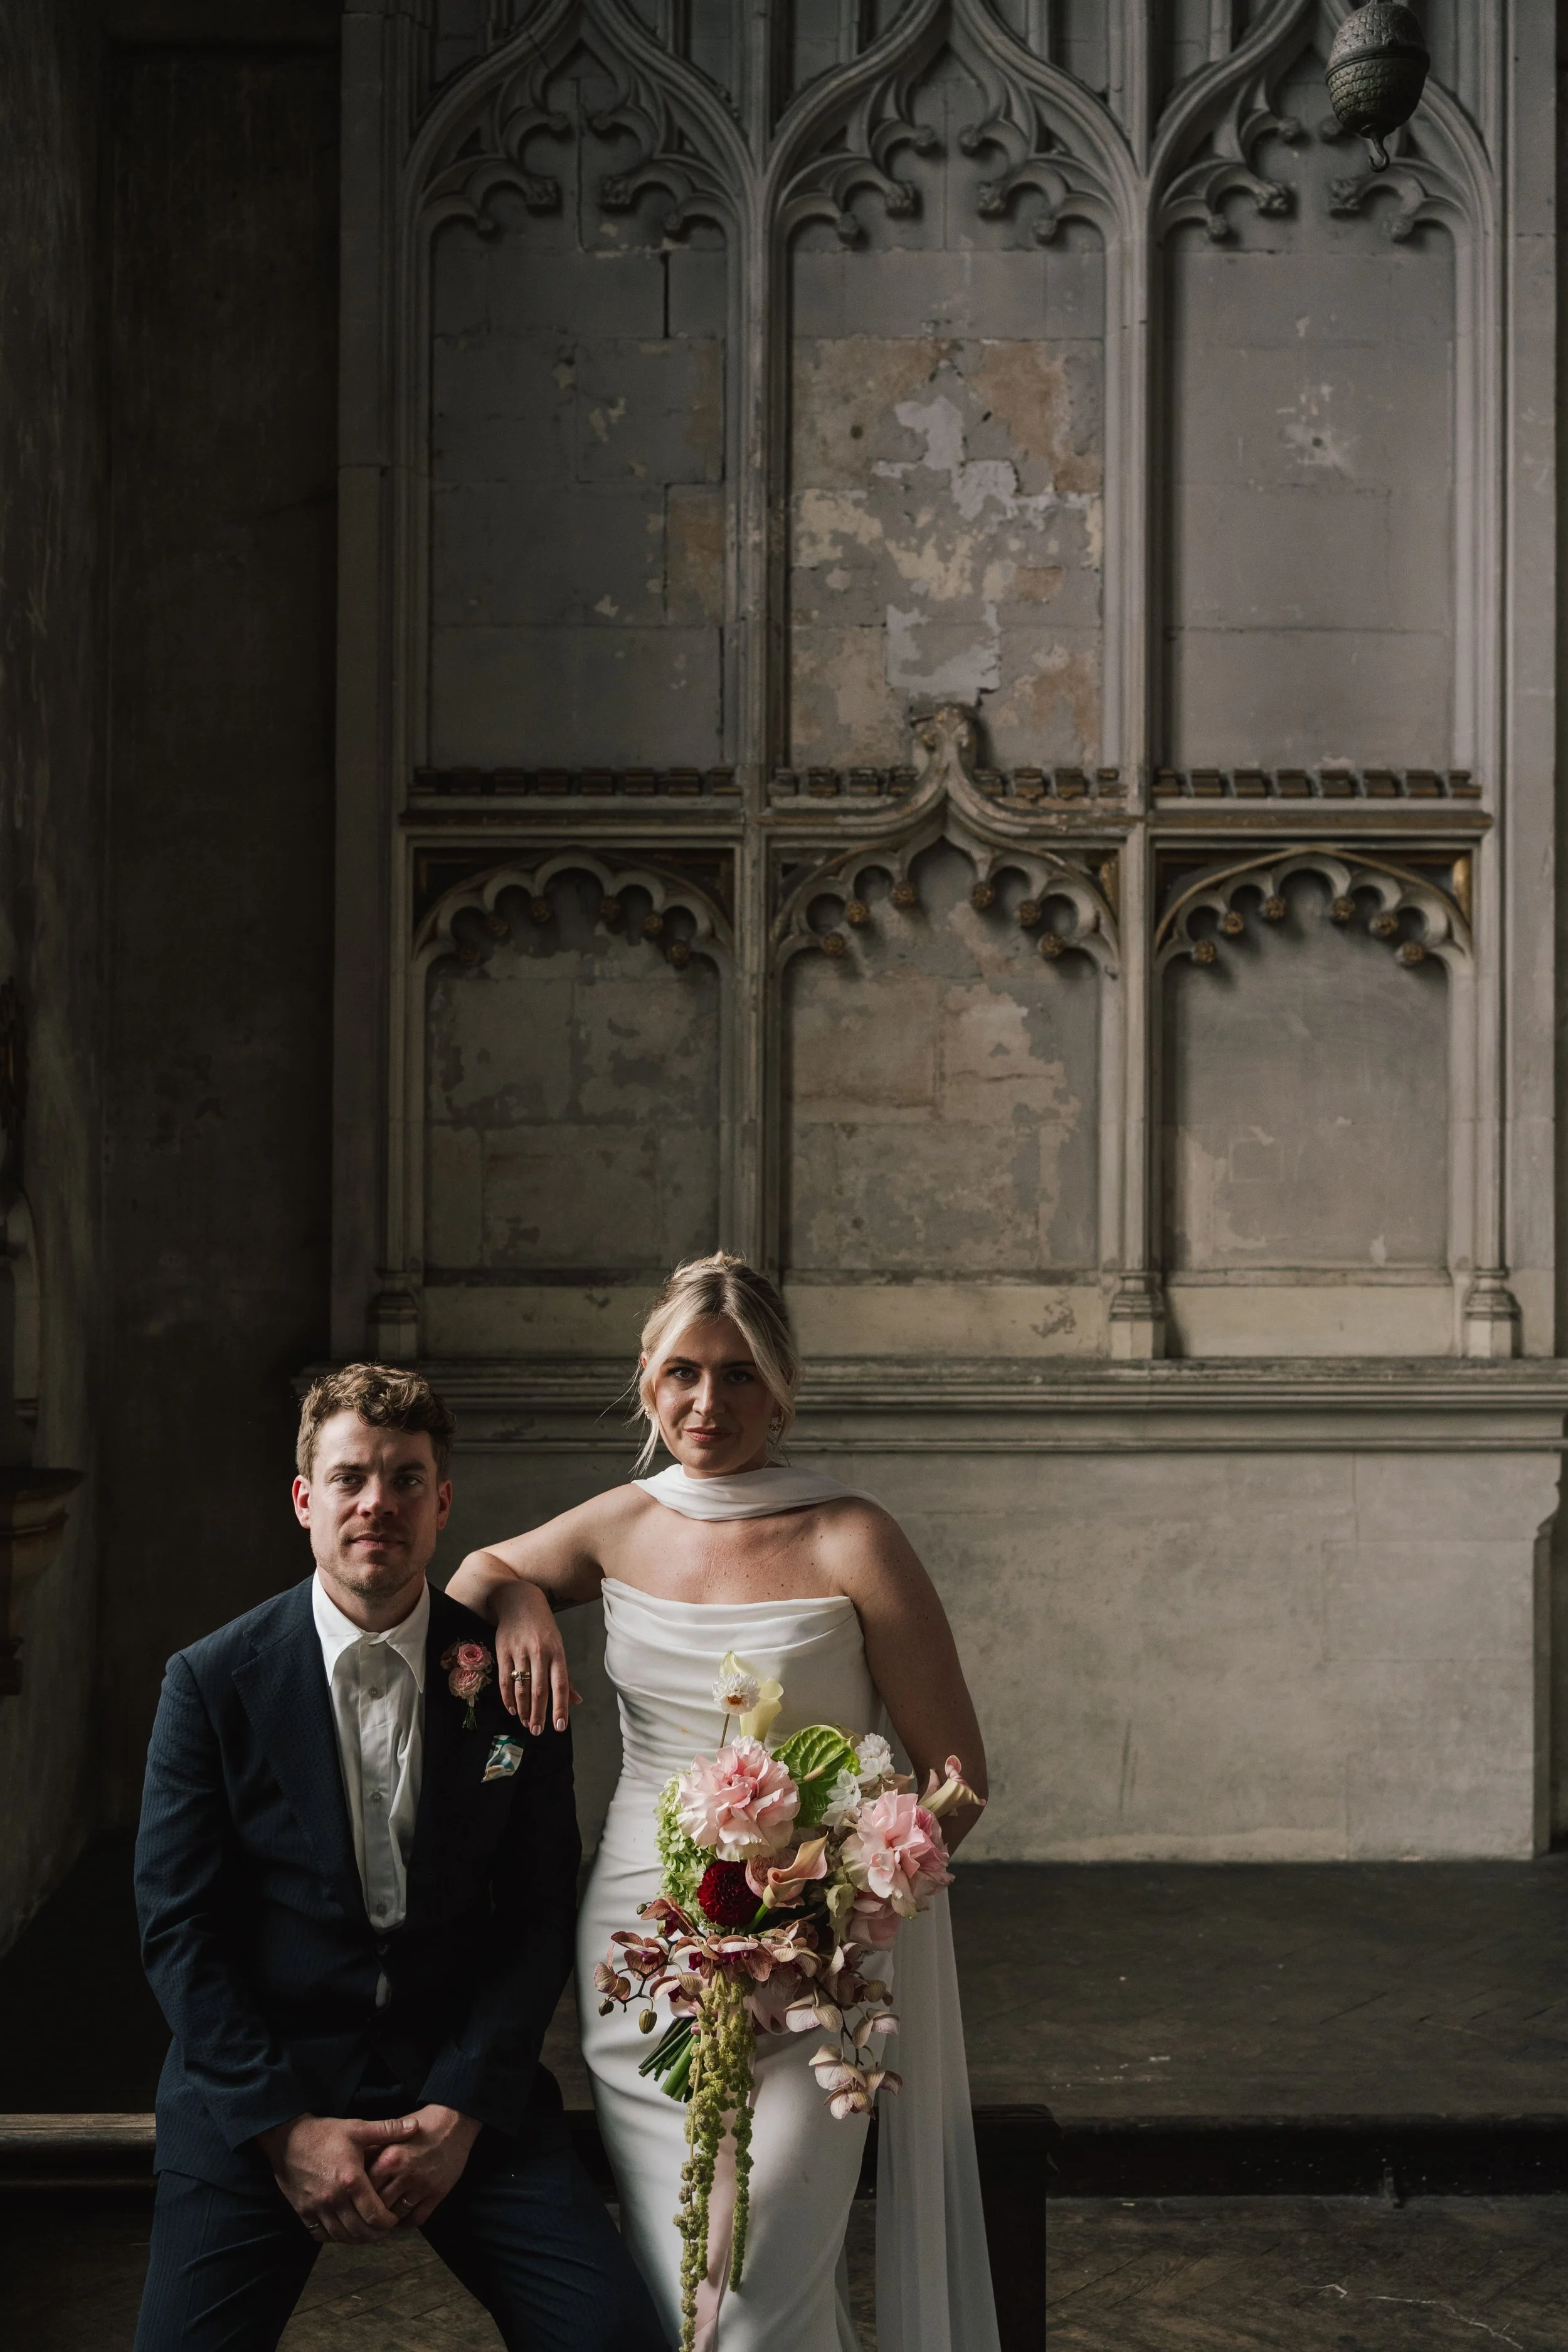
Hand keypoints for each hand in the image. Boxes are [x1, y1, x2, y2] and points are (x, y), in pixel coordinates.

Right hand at [257, 2112, 414, 2243]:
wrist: (288, 2137)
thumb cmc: (325, 2132)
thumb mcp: (358, 2127)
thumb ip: (388, 2129)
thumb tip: (414, 2126)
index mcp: (351, 2180)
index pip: (375, 2215)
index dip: (388, 2222)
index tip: (394, 2219)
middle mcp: (334, 2199)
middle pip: (359, 2231)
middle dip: (376, 2234)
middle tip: (384, 2229)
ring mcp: (316, 2208)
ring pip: (341, 2236)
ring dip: (357, 2238)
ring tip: (367, 2231)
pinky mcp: (303, 2211)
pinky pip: (321, 2234)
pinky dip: (335, 2236)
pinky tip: (344, 2229)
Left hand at [365, 2104, 481, 2227]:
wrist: (454, 2121)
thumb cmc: (420, 2125)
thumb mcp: (392, 2134)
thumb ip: (373, 2152)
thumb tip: (353, 2171)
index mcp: (389, 2159)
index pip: (364, 2189)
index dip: (359, 2196)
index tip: (356, 2200)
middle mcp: (404, 2174)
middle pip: (379, 2205)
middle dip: (372, 2210)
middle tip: (368, 2213)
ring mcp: (422, 2185)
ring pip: (398, 2215)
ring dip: (390, 2218)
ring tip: (385, 2216)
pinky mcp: (438, 2193)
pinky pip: (418, 2218)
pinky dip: (408, 2222)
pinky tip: (403, 2217)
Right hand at [494, 1578, 581, 1733]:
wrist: (520, 1600)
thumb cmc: (543, 1628)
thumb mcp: (558, 1647)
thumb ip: (564, 1676)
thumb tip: (577, 1701)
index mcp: (557, 1652)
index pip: (560, 1684)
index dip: (560, 1707)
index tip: (559, 1726)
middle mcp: (539, 1652)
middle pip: (539, 1690)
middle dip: (538, 1714)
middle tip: (537, 1731)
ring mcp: (520, 1651)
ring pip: (521, 1687)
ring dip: (522, 1709)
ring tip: (524, 1722)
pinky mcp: (503, 1651)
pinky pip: (504, 1680)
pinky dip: (507, 1697)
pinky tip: (511, 1708)